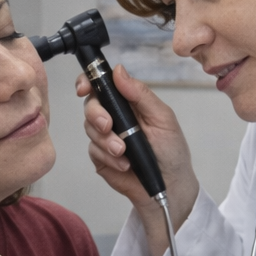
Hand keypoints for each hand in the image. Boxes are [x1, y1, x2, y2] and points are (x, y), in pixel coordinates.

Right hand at [77, 63, 198, 239]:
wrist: (169, 185)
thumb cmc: (171, 150)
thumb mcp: (162, 118)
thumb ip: (140, 94)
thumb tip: (118, 71)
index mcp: (129, 102)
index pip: (103, 85)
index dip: (88, 82)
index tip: (84, 88)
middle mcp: (115, 116)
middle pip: (91, 105)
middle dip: (96, 115)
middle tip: (108, 127)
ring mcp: (106, 136)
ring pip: (90, 129)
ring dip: (107, 141)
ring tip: (124, 152)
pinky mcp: (100, 157)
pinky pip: (94, 151)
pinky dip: (108, 157)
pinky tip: (125, 164)